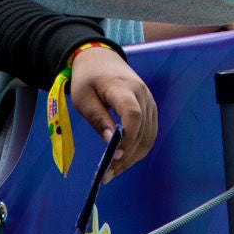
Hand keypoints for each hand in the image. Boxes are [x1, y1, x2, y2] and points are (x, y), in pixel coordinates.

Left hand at [68, 45, 157, 181]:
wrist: (100, 58)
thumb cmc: (88, 78)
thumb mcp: (83, 98)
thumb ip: (98, 118)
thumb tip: (110, 142)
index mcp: (122, 88)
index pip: (133, 114)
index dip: (127, 138)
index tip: (113, 156)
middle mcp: (142, 94)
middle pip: (143, 130)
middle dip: (127, 156)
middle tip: (107, 174)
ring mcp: (149, 101)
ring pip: (149, 136)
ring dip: (133, 157)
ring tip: (113, 171)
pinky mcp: (150, 108)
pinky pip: (149, 133)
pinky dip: (138, 149)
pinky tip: (123, 160)